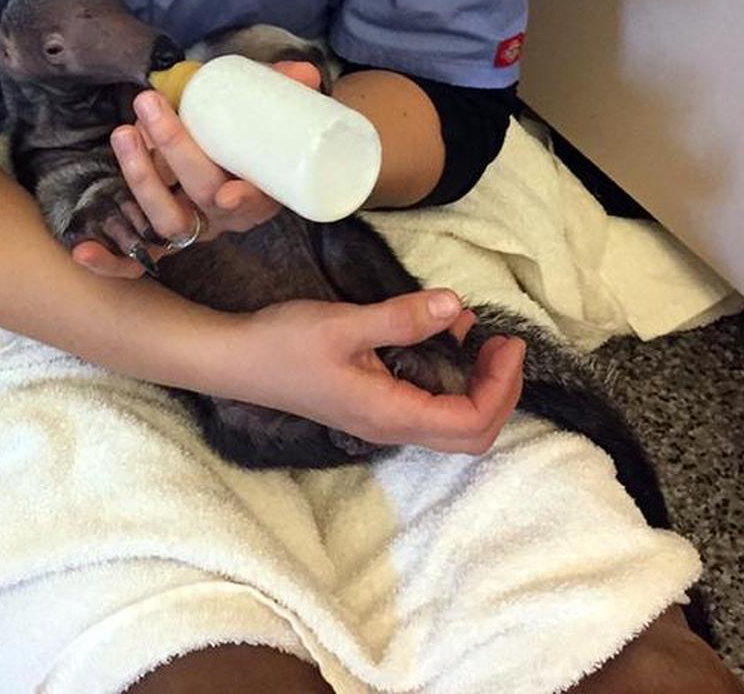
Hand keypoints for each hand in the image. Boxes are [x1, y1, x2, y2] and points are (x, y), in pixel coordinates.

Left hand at [71, 60, 320, 278]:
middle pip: (202, 196)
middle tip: (149, 106)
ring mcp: (192, 227)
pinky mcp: (160, 236)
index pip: (258, 201)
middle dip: (173, 151)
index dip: (245, 199)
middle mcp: (226, 216)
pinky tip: (81, 251)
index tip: (230, 191)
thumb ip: (286, 90)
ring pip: (166, 219)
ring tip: (124, 132)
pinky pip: (136, 260)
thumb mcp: (273, 110)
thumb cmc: (253, 133)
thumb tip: (306, 73)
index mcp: (262, 193)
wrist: (235, 157)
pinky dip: (111, 262)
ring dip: (141, 178)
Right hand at [236, 290, 524, 454]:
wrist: (237, 360)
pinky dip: (452, 380)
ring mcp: (382, 421)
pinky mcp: (373, 406)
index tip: (506, 341)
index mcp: (390, 415)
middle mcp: (392, 427)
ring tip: (477, 337)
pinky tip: (443, 340)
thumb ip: (402, 318)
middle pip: (470, 436)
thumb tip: (457, 307)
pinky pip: (430, 407)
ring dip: (478, 386)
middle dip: (500, 392)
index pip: (471, 422)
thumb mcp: (345, 323)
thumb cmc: (286, 343)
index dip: (501, 387)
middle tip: (503, 345)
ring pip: (453, 425)